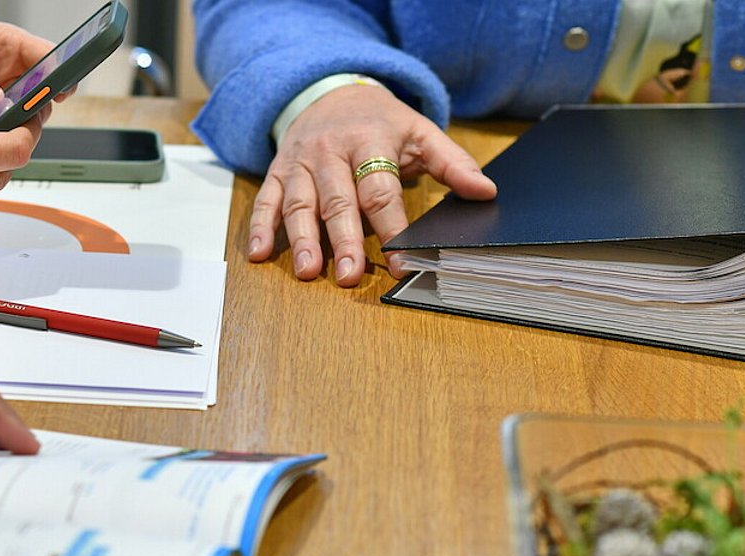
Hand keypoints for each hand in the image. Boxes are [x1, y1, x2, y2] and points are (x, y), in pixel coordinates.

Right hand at [250, 85, 497, 285]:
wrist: (331, 91)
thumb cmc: (379, 121)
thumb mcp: (419, 131)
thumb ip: (452, 162)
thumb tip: (485, 192)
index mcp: (369, 141)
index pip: (381, 190)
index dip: (392, 227)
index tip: (403, 261)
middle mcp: (330, 152)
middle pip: (337, 201)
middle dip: (344, 240)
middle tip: (351, 275)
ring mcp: (300, 162)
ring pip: (299, 204)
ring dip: (302, 240)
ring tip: (309, 272)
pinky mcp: (278, 170)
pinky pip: (267, 200)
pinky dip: (260, 227)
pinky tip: (259, 254)